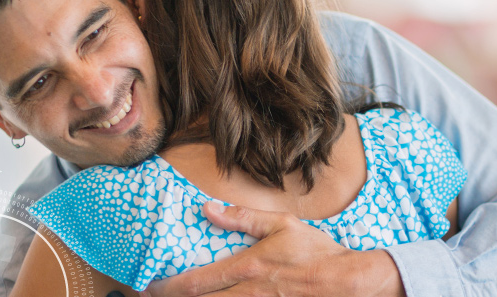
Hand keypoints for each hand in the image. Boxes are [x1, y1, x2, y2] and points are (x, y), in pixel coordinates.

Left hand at [142, 202, 404, 296]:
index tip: (148, 287)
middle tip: (150, 296)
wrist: (347, 282)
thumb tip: (209, 208)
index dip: (169, 287)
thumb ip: (244, 218)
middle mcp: (248, 293)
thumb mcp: (282, 225)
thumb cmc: (316, 252)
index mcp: (248, 268)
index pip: (198, 282)